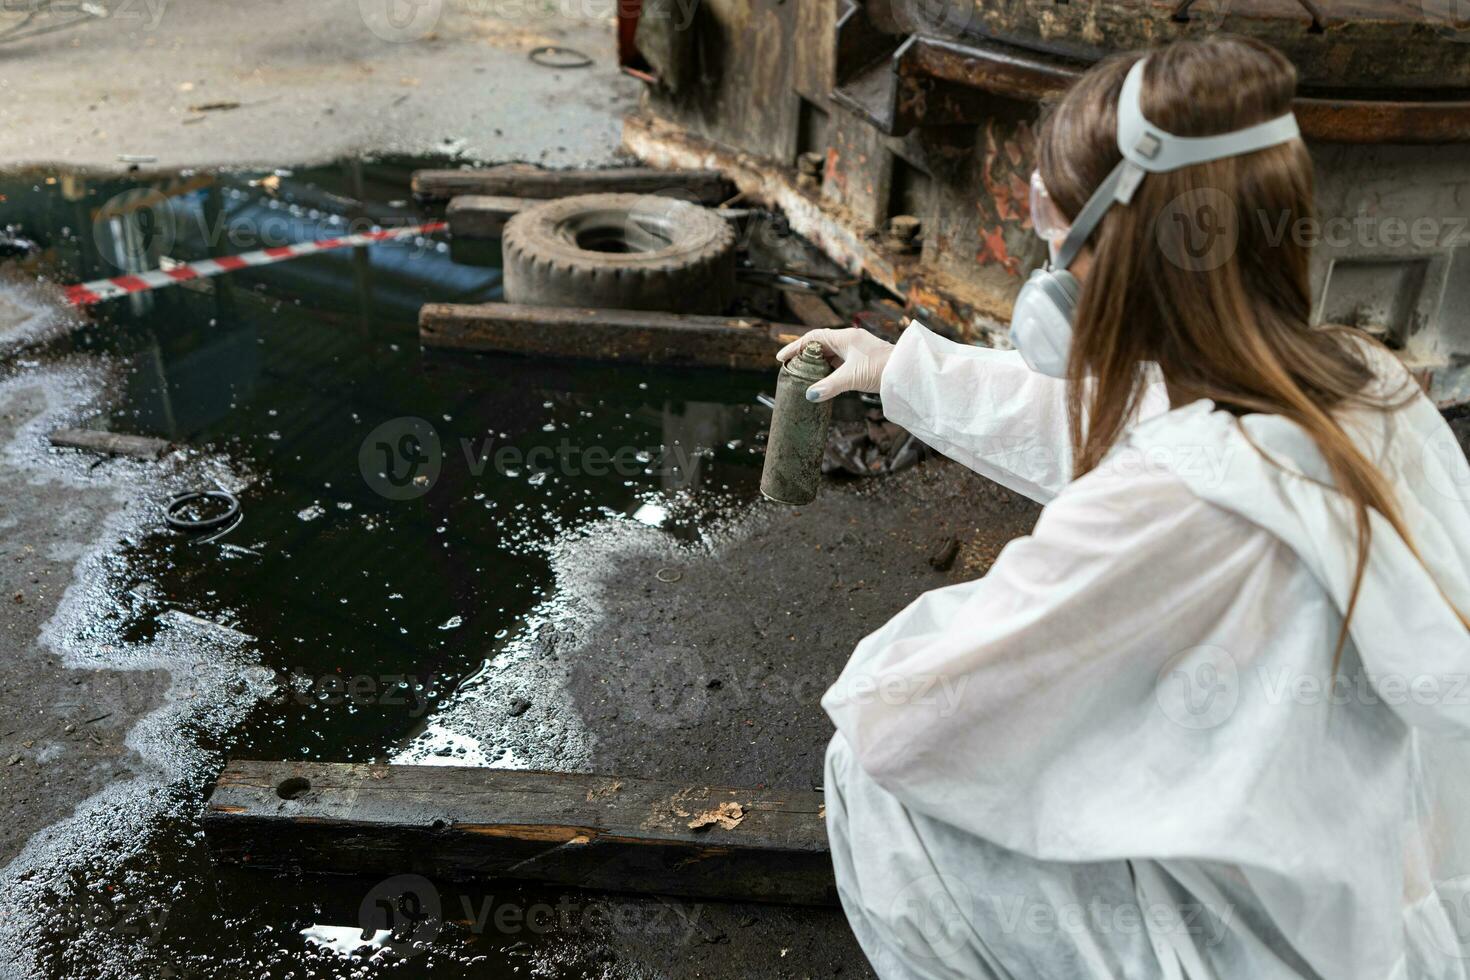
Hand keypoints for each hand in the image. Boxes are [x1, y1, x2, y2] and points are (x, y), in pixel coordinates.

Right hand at [776, 328, 894, 402]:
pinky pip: (840, 361)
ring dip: (817, 363)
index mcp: (845, 337)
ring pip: (830, 353)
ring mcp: (857, 350)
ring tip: (804, 375)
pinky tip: (824, 380)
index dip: (795, 347)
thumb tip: (809, 396)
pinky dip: (829, 369)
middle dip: (804, 355)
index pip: (813, 337)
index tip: (781, 358)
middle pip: (820, 344)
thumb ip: (829, 386)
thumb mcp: (851, 378)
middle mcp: (850, 340)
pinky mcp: (863, 360)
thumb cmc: (881, 369)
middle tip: (790, 367)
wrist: (907, 372)